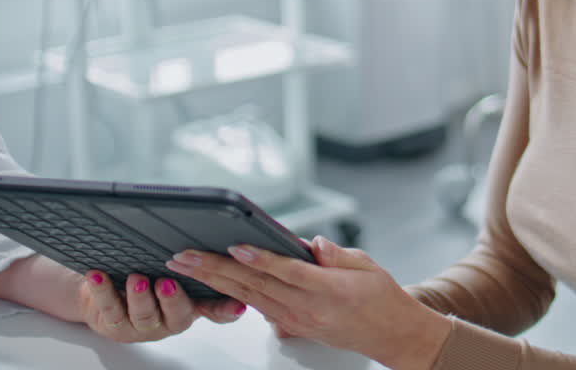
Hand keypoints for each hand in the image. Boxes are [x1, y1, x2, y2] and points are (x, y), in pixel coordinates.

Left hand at [78, 270, 247, 343]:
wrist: (106, 293)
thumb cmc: (147, 275)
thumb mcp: (176, 272)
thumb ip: (194, 264)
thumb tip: (213, 238)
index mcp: (190, 306)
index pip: (214, 309)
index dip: (226, 310)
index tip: (237, 305)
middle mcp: (168, 319)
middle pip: (177, 315)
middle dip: (173, 299)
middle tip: (168, 282)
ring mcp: (142, 325)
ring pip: (143, 315)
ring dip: (140, 297)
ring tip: (136, 279)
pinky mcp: (114, 324)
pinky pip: (109, 309)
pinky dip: (103, 290)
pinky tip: (99, 275)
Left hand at [165, 237, 450, 368]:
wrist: (391, 333)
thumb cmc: (381, 297)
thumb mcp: (368, 266)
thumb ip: (336, 254)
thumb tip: (311, 243)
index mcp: (328, 290)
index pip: (287, 272)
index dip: (260, 259)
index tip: (235, 247)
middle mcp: (307, 309)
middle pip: (255, 285)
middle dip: (215, 269)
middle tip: (184, 255)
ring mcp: (296, 320)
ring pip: (248, 296)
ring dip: (214, 281)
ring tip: (187, 266)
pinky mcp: (291, 325)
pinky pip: (257, 306)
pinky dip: (232, 293)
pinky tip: (212, 284)